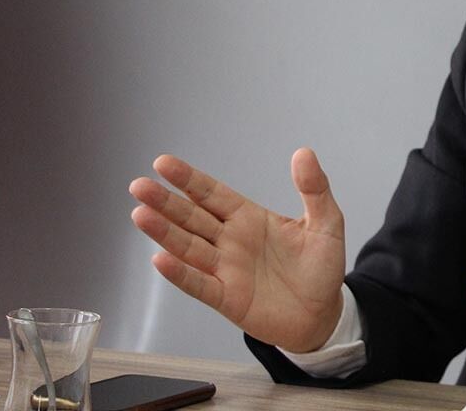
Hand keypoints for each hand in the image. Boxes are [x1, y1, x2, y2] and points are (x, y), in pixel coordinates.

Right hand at [128, 148, 346, 352]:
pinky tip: (161, 259)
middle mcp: (230, 241)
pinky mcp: (227, 298)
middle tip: (139, 186)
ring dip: (164, 232)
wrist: (324, 313)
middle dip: (165, 201)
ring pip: (188, 247)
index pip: (212, 194)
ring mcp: (226, 269)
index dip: (188, 179)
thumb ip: (315, 189)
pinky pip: (199, 284)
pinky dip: (180, 274)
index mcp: (249, 218)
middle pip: (191, 217)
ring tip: (140, 214)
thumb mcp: (326, 222)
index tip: (163, 163)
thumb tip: (304, 153)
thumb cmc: (321, 268)